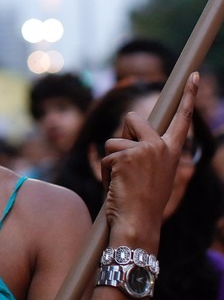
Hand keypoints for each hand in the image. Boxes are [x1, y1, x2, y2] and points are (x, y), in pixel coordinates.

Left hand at [100, 72, 198, 240]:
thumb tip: (122, 138)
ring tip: (122, 182)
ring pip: (113, 141)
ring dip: (111, 161)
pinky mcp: (128, 155)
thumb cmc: (140, 203)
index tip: (194, 76)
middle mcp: (162, 147)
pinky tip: (117, 186)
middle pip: (132, 120)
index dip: (188, 96)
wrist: (138, 223)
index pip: (181, 119)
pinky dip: (105, 172)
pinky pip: (106, 156)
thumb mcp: (148, 173)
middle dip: (121, 137)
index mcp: (172, 151)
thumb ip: (143, 152)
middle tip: (126, 165)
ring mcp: (146, 150)